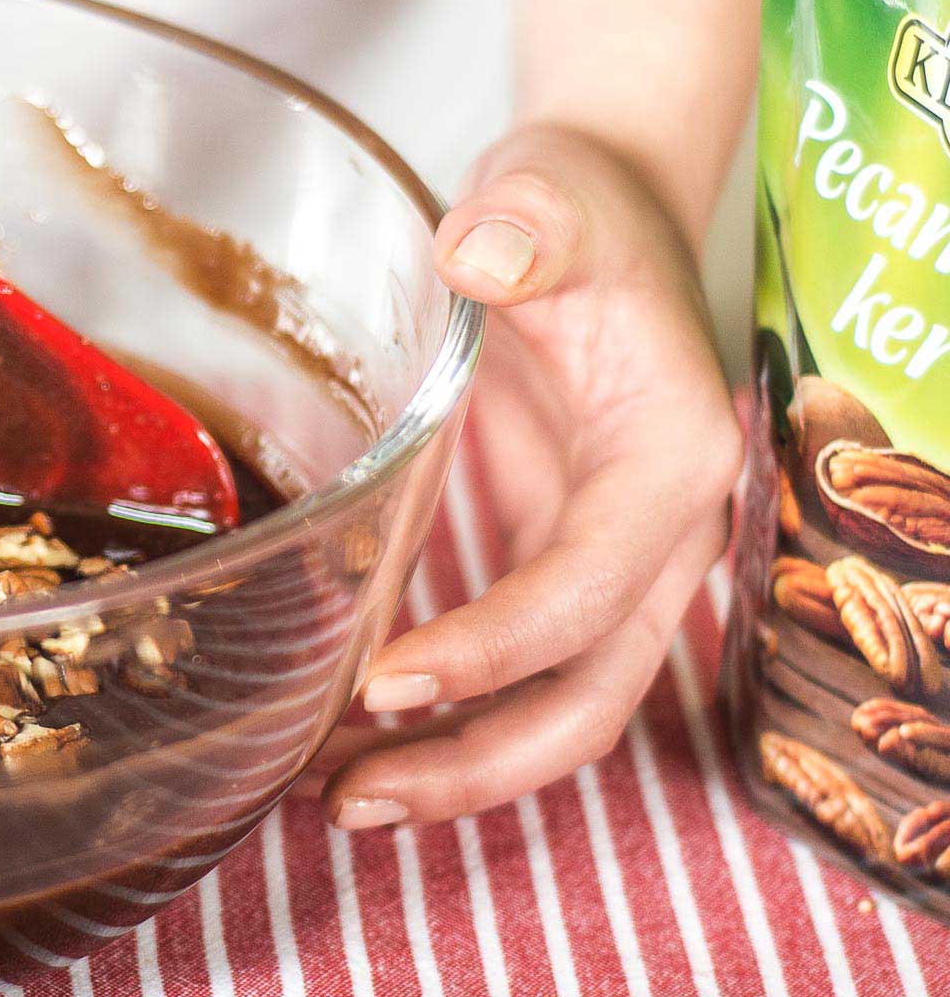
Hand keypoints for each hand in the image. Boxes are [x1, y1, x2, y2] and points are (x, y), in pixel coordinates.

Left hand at [310, 123, 741, 827]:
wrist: (594, 213)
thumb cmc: (576, 207)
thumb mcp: (551, 196)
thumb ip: (526, 224)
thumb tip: (482, 252)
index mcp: (667, 461)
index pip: (583, 589)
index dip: (491, 649)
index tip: (383, 682)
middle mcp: (657, 536)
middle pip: (586, 699)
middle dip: (474, 763)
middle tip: (349, 800)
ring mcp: (610, 558)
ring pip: (556, 707)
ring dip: (453, 766)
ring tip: (329, 799)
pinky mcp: (557, 558)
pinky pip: (515, 667)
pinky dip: (444, 714)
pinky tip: (348, 734)